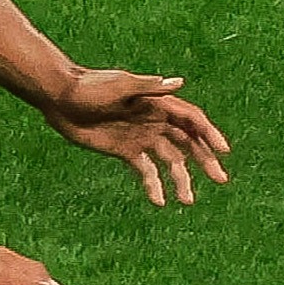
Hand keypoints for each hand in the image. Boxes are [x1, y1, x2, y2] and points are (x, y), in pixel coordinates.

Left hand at [41, 70, 231, 205]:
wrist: (60, 98)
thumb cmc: (89, 86)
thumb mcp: (119, 85)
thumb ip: (148, 87)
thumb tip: (179, 82)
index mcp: (159, 104)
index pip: (192, 121)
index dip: (210, 135)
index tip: (223, 152)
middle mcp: (156, 122)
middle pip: (189, 143)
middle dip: (205, 161)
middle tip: (221, 179)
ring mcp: (142, 138)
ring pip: (171, 161)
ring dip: (181, 180)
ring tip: (188, 201)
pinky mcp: (125, 152)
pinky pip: (145, 171)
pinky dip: (153, 186)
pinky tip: (160, 202)